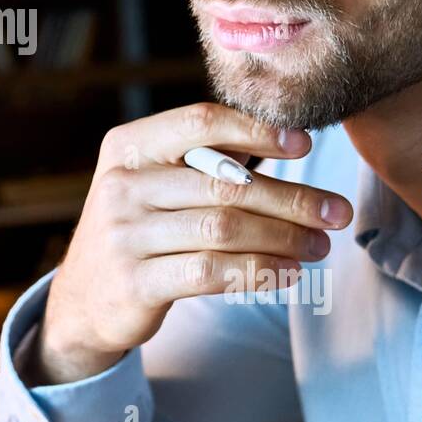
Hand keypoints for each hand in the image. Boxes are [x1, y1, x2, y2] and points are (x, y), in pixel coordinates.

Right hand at [29, 102, 352, 384]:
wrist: (84, 298)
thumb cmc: (139, 228)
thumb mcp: (154, 182)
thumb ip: (206, 160)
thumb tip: (290, 137)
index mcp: (128, 146)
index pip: (200, 123)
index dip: (257, 131)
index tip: (305, 145)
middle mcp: (121, 184)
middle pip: (223, 184)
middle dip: (290, 198)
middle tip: (336, 212)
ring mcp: (124, 234)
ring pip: (224, 230)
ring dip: (283, 238)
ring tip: (320, 245)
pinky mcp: (135, 282)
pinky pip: (211, 272)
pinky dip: (259, 271)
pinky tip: (289, 272)